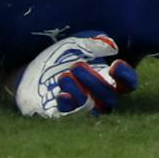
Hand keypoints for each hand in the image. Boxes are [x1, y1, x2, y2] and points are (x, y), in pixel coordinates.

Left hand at [12, 35, 139, 118]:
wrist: (31, 68)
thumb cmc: (61, 54)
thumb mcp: (79, 42)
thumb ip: (95, 42)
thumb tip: (112, 45)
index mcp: (108, 77)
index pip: (127, 84)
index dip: (126, 77)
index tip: (115, 64)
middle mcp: (97, 94)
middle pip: (109, 97)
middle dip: (95, 82)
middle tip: (76, 66)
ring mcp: (81, 105)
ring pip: (91, 108)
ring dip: (81, 92)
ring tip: (64, 76)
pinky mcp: (61, 112)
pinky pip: (70, 115)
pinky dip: (68, 105)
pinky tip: (62, 95)